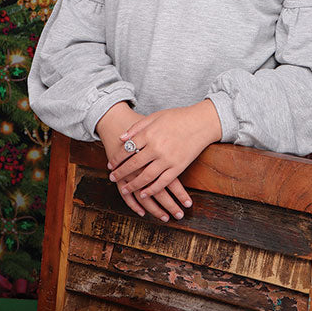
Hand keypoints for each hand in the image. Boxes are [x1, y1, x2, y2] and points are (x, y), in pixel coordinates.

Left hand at [107, 100, 221, 200]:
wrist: (201, 122)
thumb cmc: (177, 117)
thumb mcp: (155, 116)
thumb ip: (138, 127)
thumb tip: (121, 138)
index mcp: (149, 133)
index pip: (127, 149)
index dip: (117, 158)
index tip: (110, 164)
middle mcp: (156, 147)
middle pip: (134, 164)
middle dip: (121, 173)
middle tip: (112, 178)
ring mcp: (167, 159)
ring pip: (146, 177)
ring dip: (133, 185)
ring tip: (124, 189)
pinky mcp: (178, 167)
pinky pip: (162, 182)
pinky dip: (151, 190)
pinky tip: (143, 194)